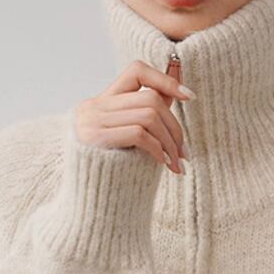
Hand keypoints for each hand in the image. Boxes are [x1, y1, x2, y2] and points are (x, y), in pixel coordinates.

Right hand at [73, 59, 193, 173]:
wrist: (84, 201)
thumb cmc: (109, 173)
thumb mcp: (126, 138)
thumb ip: (145, 115)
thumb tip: (175, 94)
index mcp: (102, 102)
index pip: (137, 71)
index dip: (165, 80)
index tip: (189, 96)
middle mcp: (94, 107)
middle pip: (150, 98)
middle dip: (175, 127)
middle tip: (184, 154)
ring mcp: (92, 121)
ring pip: (149, 115)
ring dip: (170, 142)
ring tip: (175, 164)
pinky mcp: (95, 139)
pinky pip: (139, 133)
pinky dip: (157, 148)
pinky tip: (162, 164)